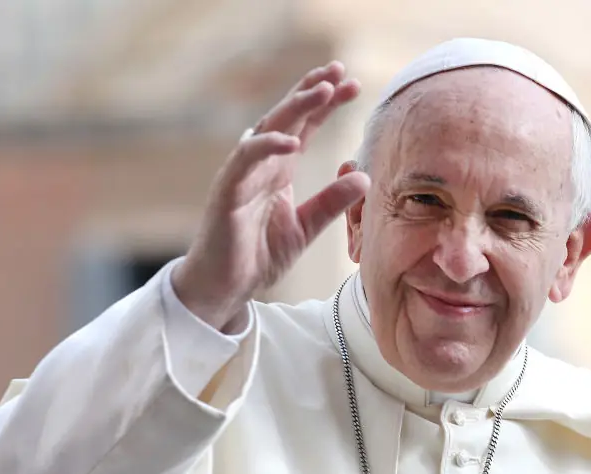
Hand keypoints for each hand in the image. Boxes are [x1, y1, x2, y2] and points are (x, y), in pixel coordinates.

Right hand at [172, 61, 370, 331]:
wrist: (226, 286)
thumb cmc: (258, 255)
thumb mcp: (306, 228)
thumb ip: (332, 203)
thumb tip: (364, 176)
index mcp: (279, 169)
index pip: (305, 126)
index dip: (327, 104)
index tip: (353, 85)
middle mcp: (260, 164)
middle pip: (288, 116)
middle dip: (314, 91)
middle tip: (340, 71)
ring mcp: (242, 173)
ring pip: (268, 128)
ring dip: (295, 107)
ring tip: (323, 90)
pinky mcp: (228, 190)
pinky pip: (246, 159)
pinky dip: (268, 146)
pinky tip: (292, 140)